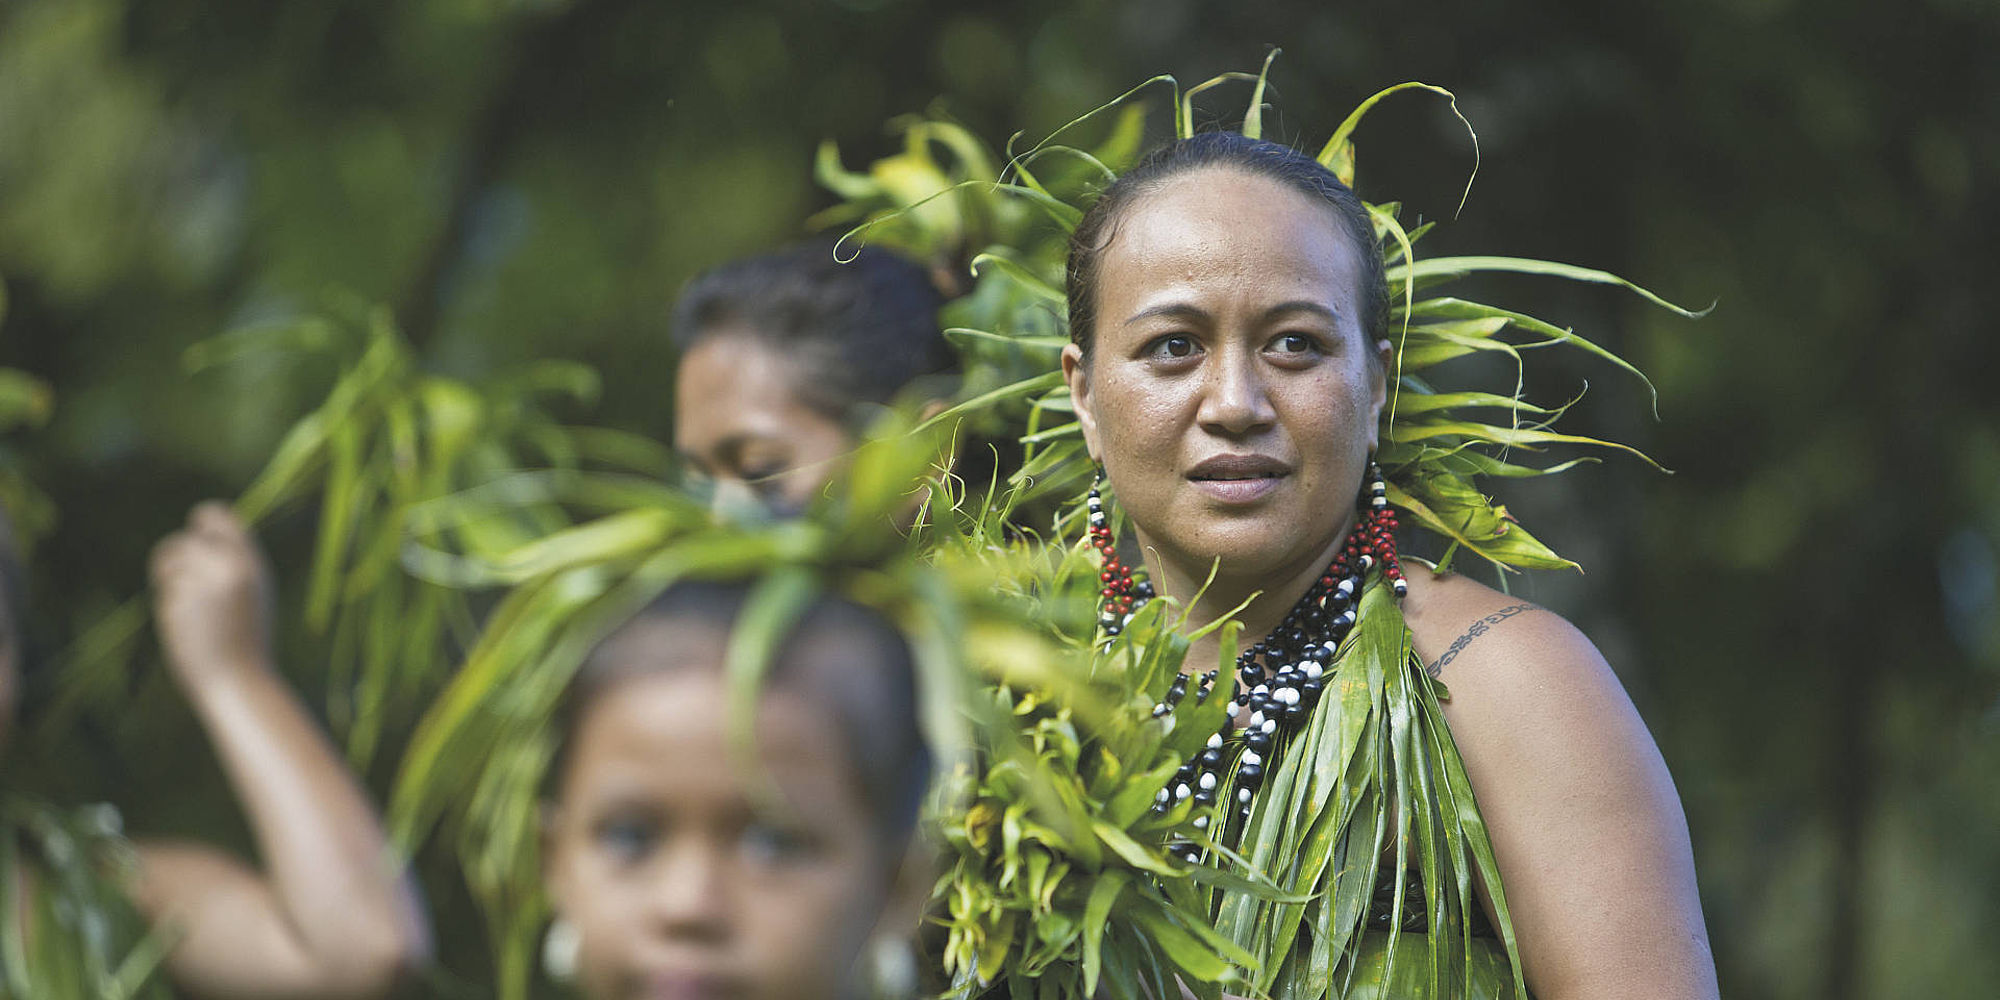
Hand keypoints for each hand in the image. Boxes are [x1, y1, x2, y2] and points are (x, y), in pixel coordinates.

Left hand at [150, 502, 273, 686]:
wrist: (239, 680)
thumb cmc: (250, 638)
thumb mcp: (256, 591)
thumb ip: (234, 561)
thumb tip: (204, 535)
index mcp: (250, 561)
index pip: (215, 516)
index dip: (201, 521)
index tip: (197, 532)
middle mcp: (223, 567)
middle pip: (183, 539)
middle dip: (178, 557)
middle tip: (185, 578)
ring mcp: (197, 585)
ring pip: (167, 564)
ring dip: (170, 579)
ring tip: (189, 604)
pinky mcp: (174, 605)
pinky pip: (163, 592)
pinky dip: (171, 605)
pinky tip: (188, 627)